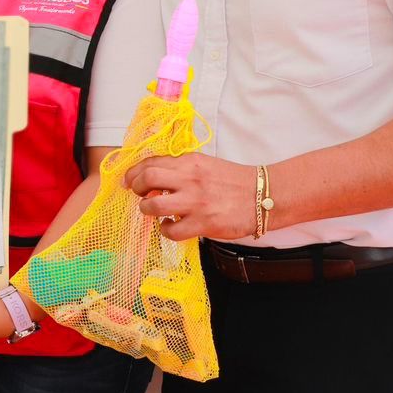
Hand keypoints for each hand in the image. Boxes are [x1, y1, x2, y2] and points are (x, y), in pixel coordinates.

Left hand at [125, 153, 258, 240]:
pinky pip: (171, 230)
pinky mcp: (203, 223)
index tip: (129, 181)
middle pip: (147, 178)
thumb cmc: (233, 181)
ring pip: (153, 205)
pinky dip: (165, 230)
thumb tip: (152, 178)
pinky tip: (170, 227)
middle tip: (139, 195)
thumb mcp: (205, 165)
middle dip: (136, 188)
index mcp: (190, 162)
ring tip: (154, 211)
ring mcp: (196, 202)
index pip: (151, 162)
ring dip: (147, 209)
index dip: (134, 172)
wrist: (263, 196)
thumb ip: (181, 169)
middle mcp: (190, 179)